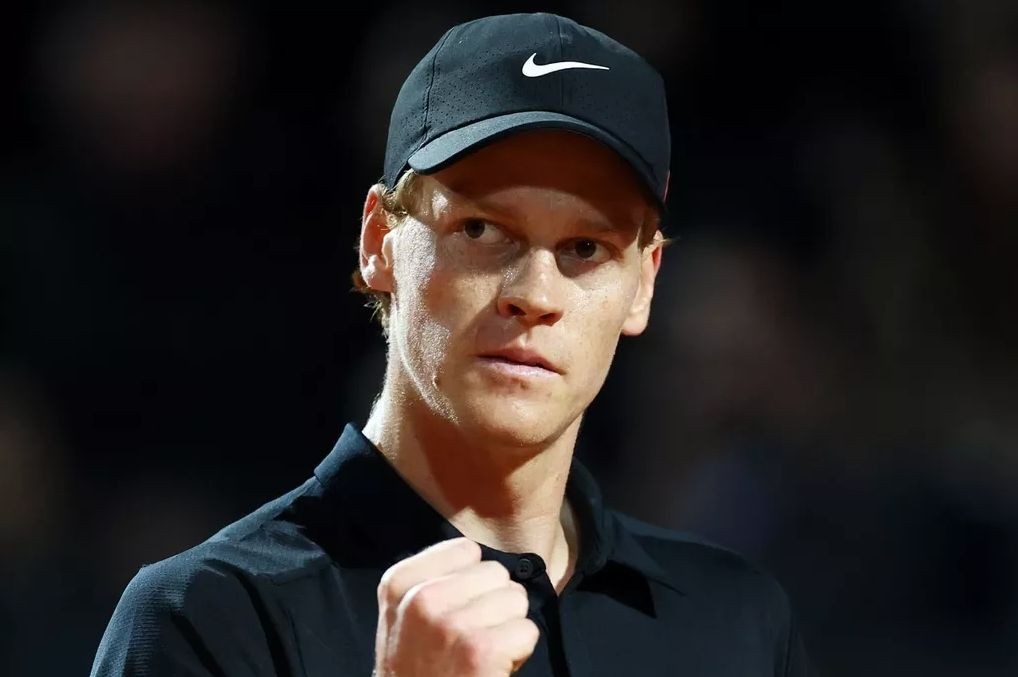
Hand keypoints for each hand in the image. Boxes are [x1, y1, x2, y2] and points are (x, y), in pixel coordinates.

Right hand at [373, 538, 538, 675]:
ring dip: (508, 626)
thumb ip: (430, 579)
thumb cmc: (414, 667)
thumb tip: (478, 557)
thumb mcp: (401, 615)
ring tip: (483, 650)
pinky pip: (527, 630)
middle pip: (496, 572)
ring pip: (516, 599)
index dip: (473, 579)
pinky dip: (519, 650)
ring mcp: (452, 624)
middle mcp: (422, 599)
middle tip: (473, 635)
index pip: (467, 550)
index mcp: (400, 583)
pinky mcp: (481, 651)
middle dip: (494, 602)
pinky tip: (494, 665)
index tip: (459, 607)